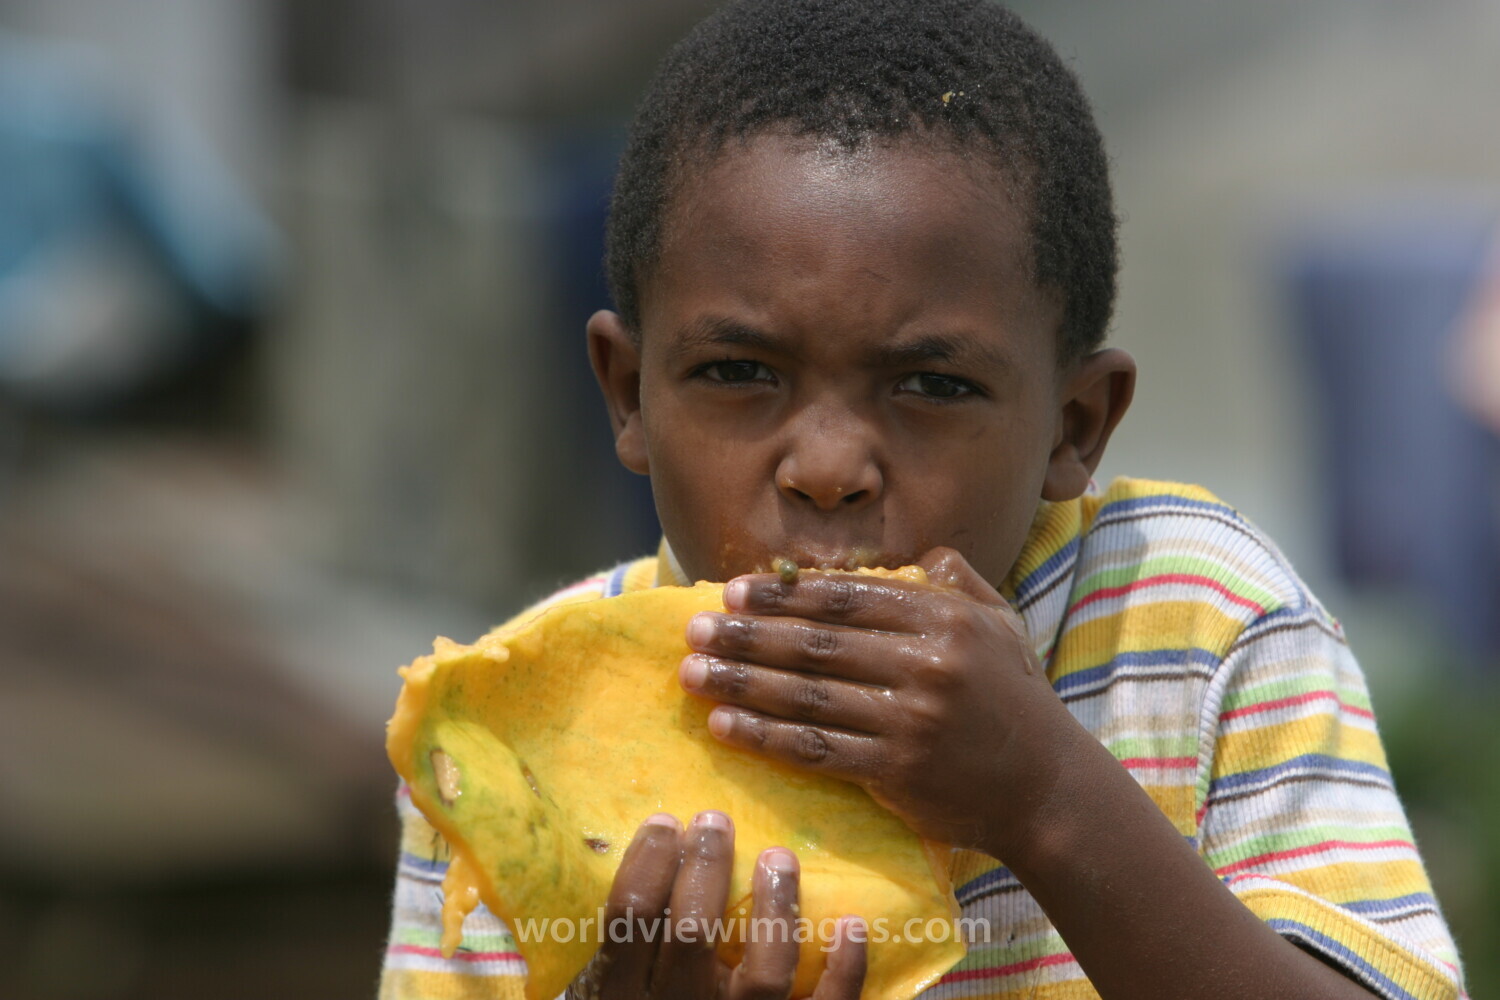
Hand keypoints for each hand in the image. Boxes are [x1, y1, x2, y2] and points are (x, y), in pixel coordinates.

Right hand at [571, 811, 866, 999]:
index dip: (649, 861)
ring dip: (775, 906)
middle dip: (706, 865)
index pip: (629, 918)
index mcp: (622, 999)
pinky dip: (845, 971)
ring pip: (765, 972)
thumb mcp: (595, 999)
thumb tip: (586, 900)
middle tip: (716, 821)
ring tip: (779, 857)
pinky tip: (851, 925)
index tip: (666, 821)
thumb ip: (597, 966)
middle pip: (691, 930)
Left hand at [679, 547, 1078, 856]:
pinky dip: (764, 736)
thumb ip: (952, 579)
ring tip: (692, 673)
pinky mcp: (896, 771)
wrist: (1045, 786)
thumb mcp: (998, 621)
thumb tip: (908, 555)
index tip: (733, 591)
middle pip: (816, 645)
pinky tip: (724, 725)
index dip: (784, 595)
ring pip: (807, 696)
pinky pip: (816, 749)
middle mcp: (926, 664)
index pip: (846, 599)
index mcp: (943, 619)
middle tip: (695, 628)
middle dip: (747, 635)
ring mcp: (910, 720)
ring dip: (741, 683)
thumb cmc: (1012, 696)